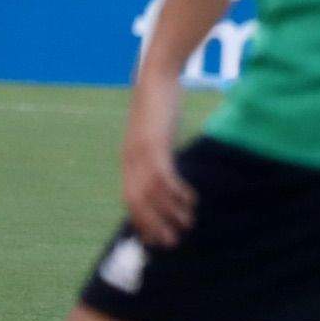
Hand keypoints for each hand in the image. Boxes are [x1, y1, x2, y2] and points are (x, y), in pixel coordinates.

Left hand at [119, 78, 194, 248]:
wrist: (155, 78)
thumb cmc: (159, 104)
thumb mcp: (157, 133)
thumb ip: (159, 151)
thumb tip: (169, 171)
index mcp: (129, 160)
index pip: (131, 199)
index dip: (142, 221)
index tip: (156, 238)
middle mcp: (130, 160)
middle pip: (137, 203)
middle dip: (153, 225)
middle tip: (170, 242)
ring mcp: (140, 153)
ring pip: (150, 194)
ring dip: (168, 212)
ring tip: (187, 224)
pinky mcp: (154, 144)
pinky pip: (163, 176)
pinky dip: (175, 192)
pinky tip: (190, 200)